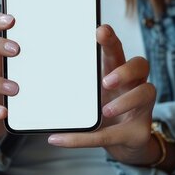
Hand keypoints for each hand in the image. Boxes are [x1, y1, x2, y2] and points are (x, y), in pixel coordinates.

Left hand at [47, 25, 160, 165]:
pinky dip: (85, 139)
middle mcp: (134, 84)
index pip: (117, 49)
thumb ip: (70, 87)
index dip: (111, 40)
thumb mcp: (87, 96)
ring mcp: (142, 107)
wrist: (122, 144)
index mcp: (117, 71)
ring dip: (125, 101)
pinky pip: (113, 134)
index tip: (100, 30)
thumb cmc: (102, 112)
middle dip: (125, 69)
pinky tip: (61, 139)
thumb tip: (29, 83)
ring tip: (105, 110)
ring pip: (145, 93)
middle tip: (106, 80)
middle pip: (140, 65)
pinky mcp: (138, 132)